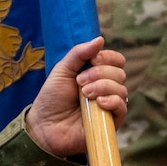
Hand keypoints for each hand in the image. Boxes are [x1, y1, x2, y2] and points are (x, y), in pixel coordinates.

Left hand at [25, 38, 126, 155]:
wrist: (45, 126)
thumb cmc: (52, 99)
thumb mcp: (62, 70)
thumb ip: (79, 53)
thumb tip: (100, 39)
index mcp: (97, 74)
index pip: (116, 60)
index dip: (107, 58)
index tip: (91, 61)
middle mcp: (106, 88)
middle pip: (120, 73)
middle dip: (100, 74)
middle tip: (79, 82)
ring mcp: (109, 105)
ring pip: (121, 89)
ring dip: (103, 87)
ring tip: (84, 94)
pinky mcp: (111, 122)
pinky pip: (122, 107)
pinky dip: (112, 101)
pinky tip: (98, 103)